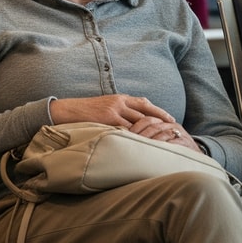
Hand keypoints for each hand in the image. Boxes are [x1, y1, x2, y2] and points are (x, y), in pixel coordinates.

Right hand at [51, 94, 175, 128]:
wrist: (67, 110)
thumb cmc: (86, 111)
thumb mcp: (105, 106)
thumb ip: (119, 111)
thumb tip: (132, 122)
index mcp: (120, 98)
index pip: (145, 103)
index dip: (159, 111)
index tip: (171, 119)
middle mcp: (120, 102)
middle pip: (146, 111)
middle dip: (160, 120)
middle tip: (173, 129)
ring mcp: (114, 110)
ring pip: (138, 121)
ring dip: (150, 130)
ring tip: (162, 139)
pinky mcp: (108, 119)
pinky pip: (125, 129)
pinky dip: (135, 136)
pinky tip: (143, 144)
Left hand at [126, 115, 201, 151]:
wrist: (195, 156)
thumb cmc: (173, 149)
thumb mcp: (161, 140)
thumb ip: (148, 137)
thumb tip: (124, 139)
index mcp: (163, 121)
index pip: (146, 119)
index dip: (135, 126)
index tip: (123, 134)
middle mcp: (170, 125)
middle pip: (152, 125)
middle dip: (139, 134)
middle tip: (128, 141)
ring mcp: (178, 133)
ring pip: (161, 133)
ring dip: (149, 141)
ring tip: (138, 147)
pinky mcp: (184, 142)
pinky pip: (172, 142)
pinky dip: (162, 146)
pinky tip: (153, 152)